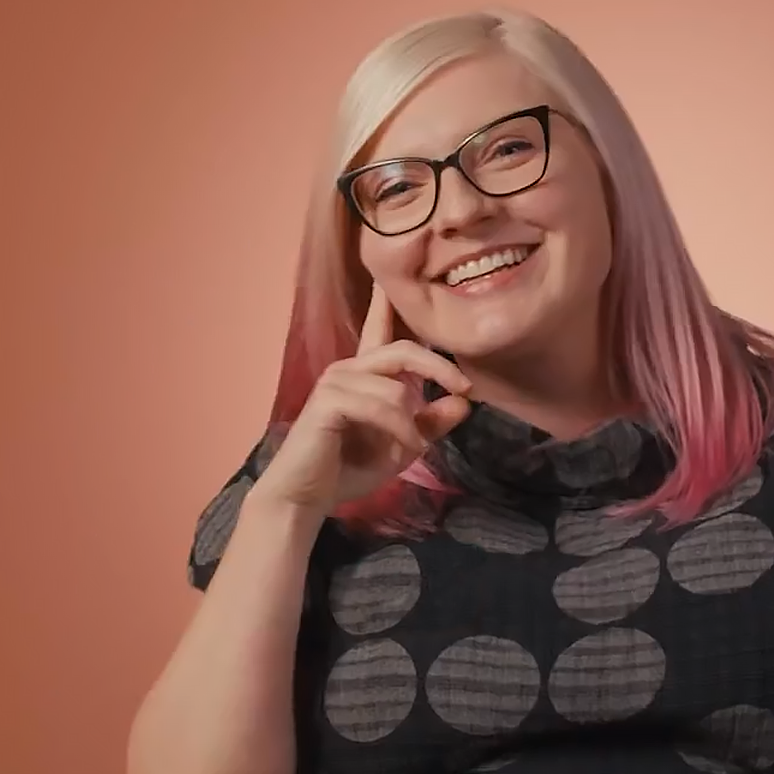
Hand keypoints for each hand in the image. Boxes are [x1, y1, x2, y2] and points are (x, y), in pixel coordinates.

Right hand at [253, 286, 472, 514]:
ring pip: (395, 387)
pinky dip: (401, 429)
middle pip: (403, 350)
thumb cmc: (349, 468)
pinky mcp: (328, 400)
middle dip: (440, 368)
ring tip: (414, 447)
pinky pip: (381, 405)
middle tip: (466, 388)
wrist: (307, 496)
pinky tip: (406, 448)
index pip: (378, 328)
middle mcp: (349, 369)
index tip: (393, 277)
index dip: (387, 302)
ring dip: (413, 422)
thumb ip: (430, 423)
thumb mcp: (404, 445)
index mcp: (365, 374)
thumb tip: (464, 402)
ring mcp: (336, 381)